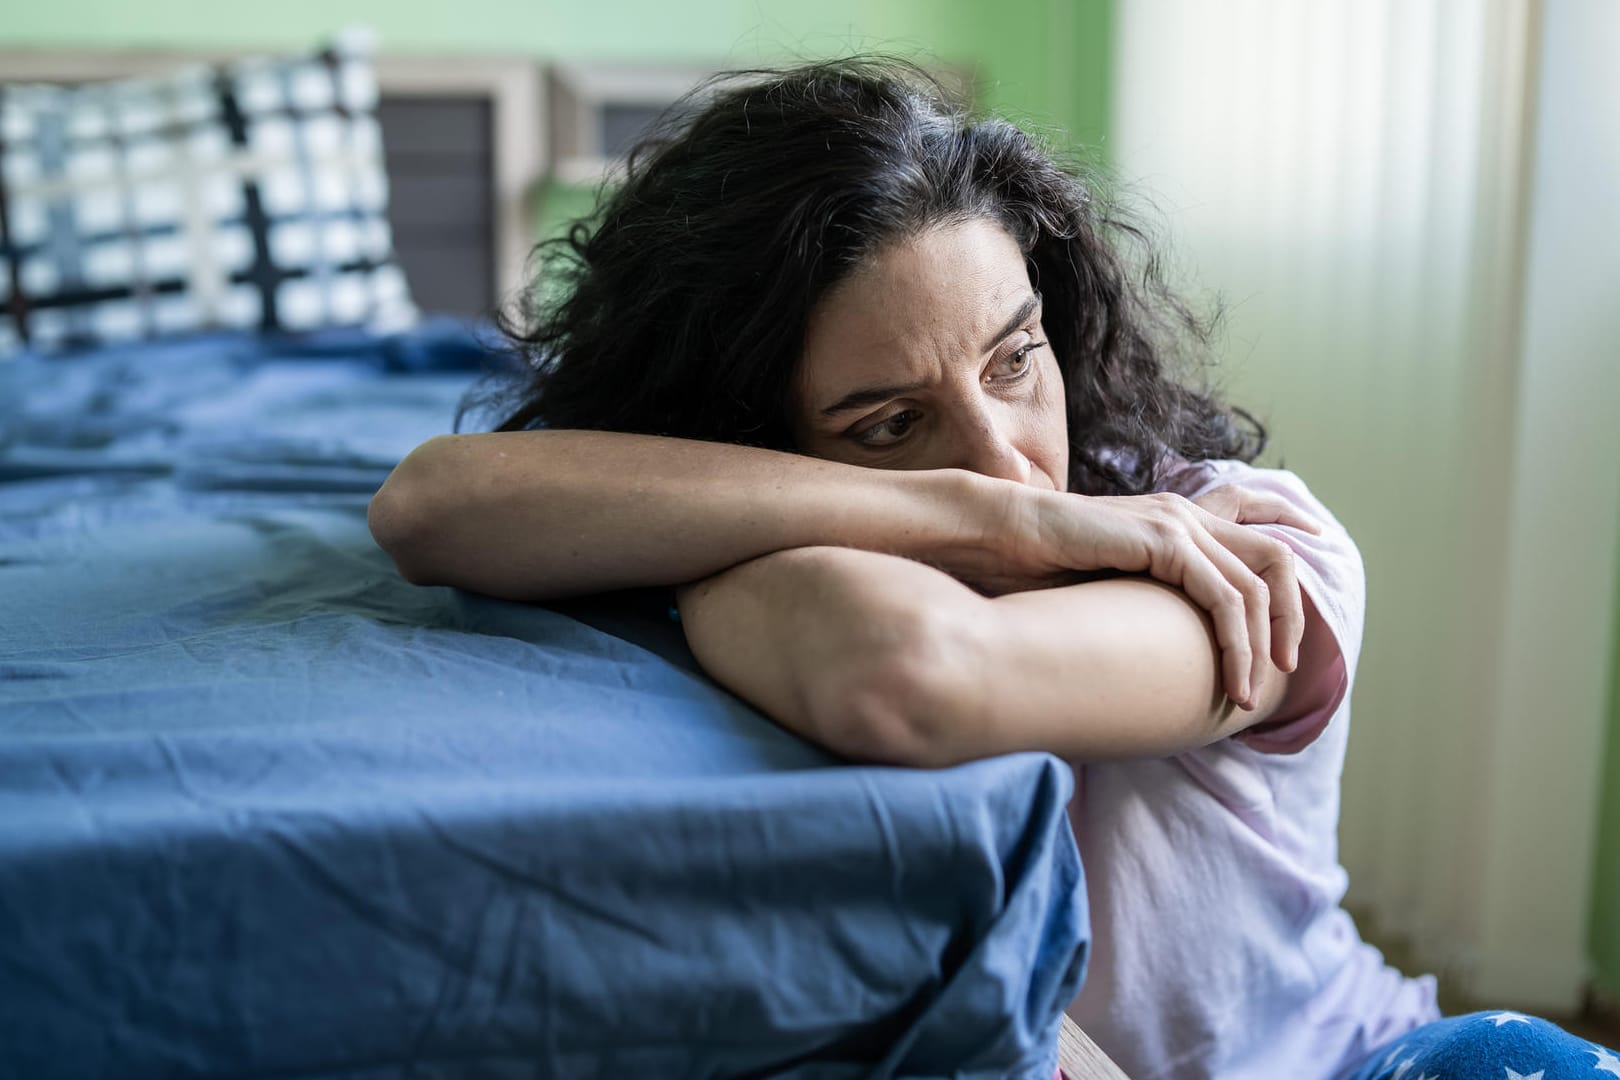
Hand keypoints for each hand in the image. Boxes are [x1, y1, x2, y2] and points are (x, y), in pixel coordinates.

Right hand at [971, 480, 1318, 708]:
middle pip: (1275, 558)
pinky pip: (1227, 598)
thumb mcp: (1104, 587)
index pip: (1254, 517)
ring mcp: (1177, 524)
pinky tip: (1231, 679)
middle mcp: (1184, 515)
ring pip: (1259, 584)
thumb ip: (1142, 602)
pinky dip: (1237, 644)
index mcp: (1172, 518)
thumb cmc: (1033, 569)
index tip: (1313, 581)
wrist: (994, 538)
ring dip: (1263, 644)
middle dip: (1293, 615)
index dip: (1293, 536)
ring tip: (1250, 692)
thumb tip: (1155, 650)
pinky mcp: (1164, 542)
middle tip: (1287, 666)